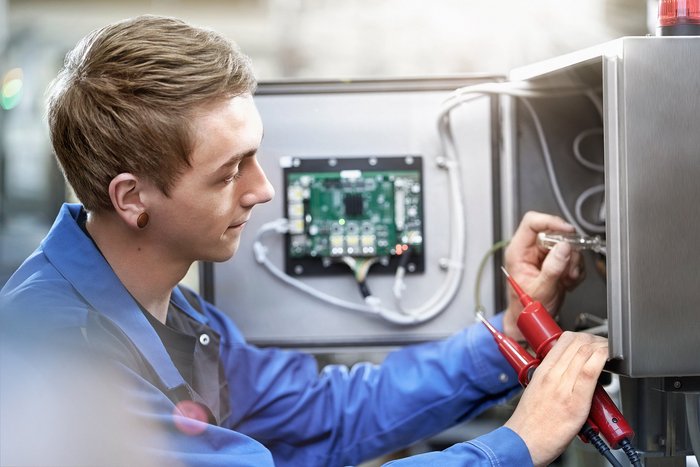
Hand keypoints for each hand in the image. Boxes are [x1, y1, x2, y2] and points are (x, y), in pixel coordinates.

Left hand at [503, 212, 583, 339]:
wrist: (531, 322)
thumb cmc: (525, 309)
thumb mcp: (540, 290)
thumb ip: (552, 268)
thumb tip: (564, 248)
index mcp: (518, 252)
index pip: (532, 222)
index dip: (551, 222)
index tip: (568, 231)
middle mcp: (530, 251)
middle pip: (554, 233)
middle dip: (567, 251)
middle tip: (568, 268)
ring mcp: (543, 256)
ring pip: (567, 246)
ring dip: (572, 263)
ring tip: (566, 279)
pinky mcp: (555, 262)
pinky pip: (572, 257)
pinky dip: (574, 270)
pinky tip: (567, 282)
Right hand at [504, 332, 607, 466]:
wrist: (524, 442)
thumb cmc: (530, 422)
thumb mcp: (535, 389)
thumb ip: (551, 378)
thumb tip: (569, 372)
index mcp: (542, 371)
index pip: (564, 340)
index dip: (583, 335)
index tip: (592, 341)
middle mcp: (552, 375)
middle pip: (577, 342)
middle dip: (596, 339)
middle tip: (604, 346)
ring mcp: (563, 387)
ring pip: (584, 352)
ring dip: (602, 347)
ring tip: (610, 353)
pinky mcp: (575, 401)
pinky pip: (589, 372)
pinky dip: (602, 360)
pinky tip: (609, 359)